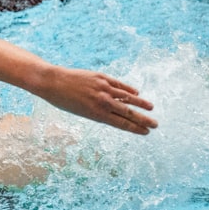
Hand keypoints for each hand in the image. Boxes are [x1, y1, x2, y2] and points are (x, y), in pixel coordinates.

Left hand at [38, 67, 157, 134]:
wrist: (53, 82)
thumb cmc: (63, 101)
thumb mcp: (81, 112)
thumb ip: (99, 112)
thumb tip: (116, 111)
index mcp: (97, 114)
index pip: (122, 123)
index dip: (135, 128)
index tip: (146, 132)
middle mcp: (103, 101)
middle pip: (128, 112)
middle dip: (143, 119)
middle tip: (155, 125)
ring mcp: (103, 88)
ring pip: (127, 97)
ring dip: (140, 103)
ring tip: (151, 108)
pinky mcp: (101, 77)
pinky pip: (118, 85)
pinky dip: (128, 89)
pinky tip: (136, 93)